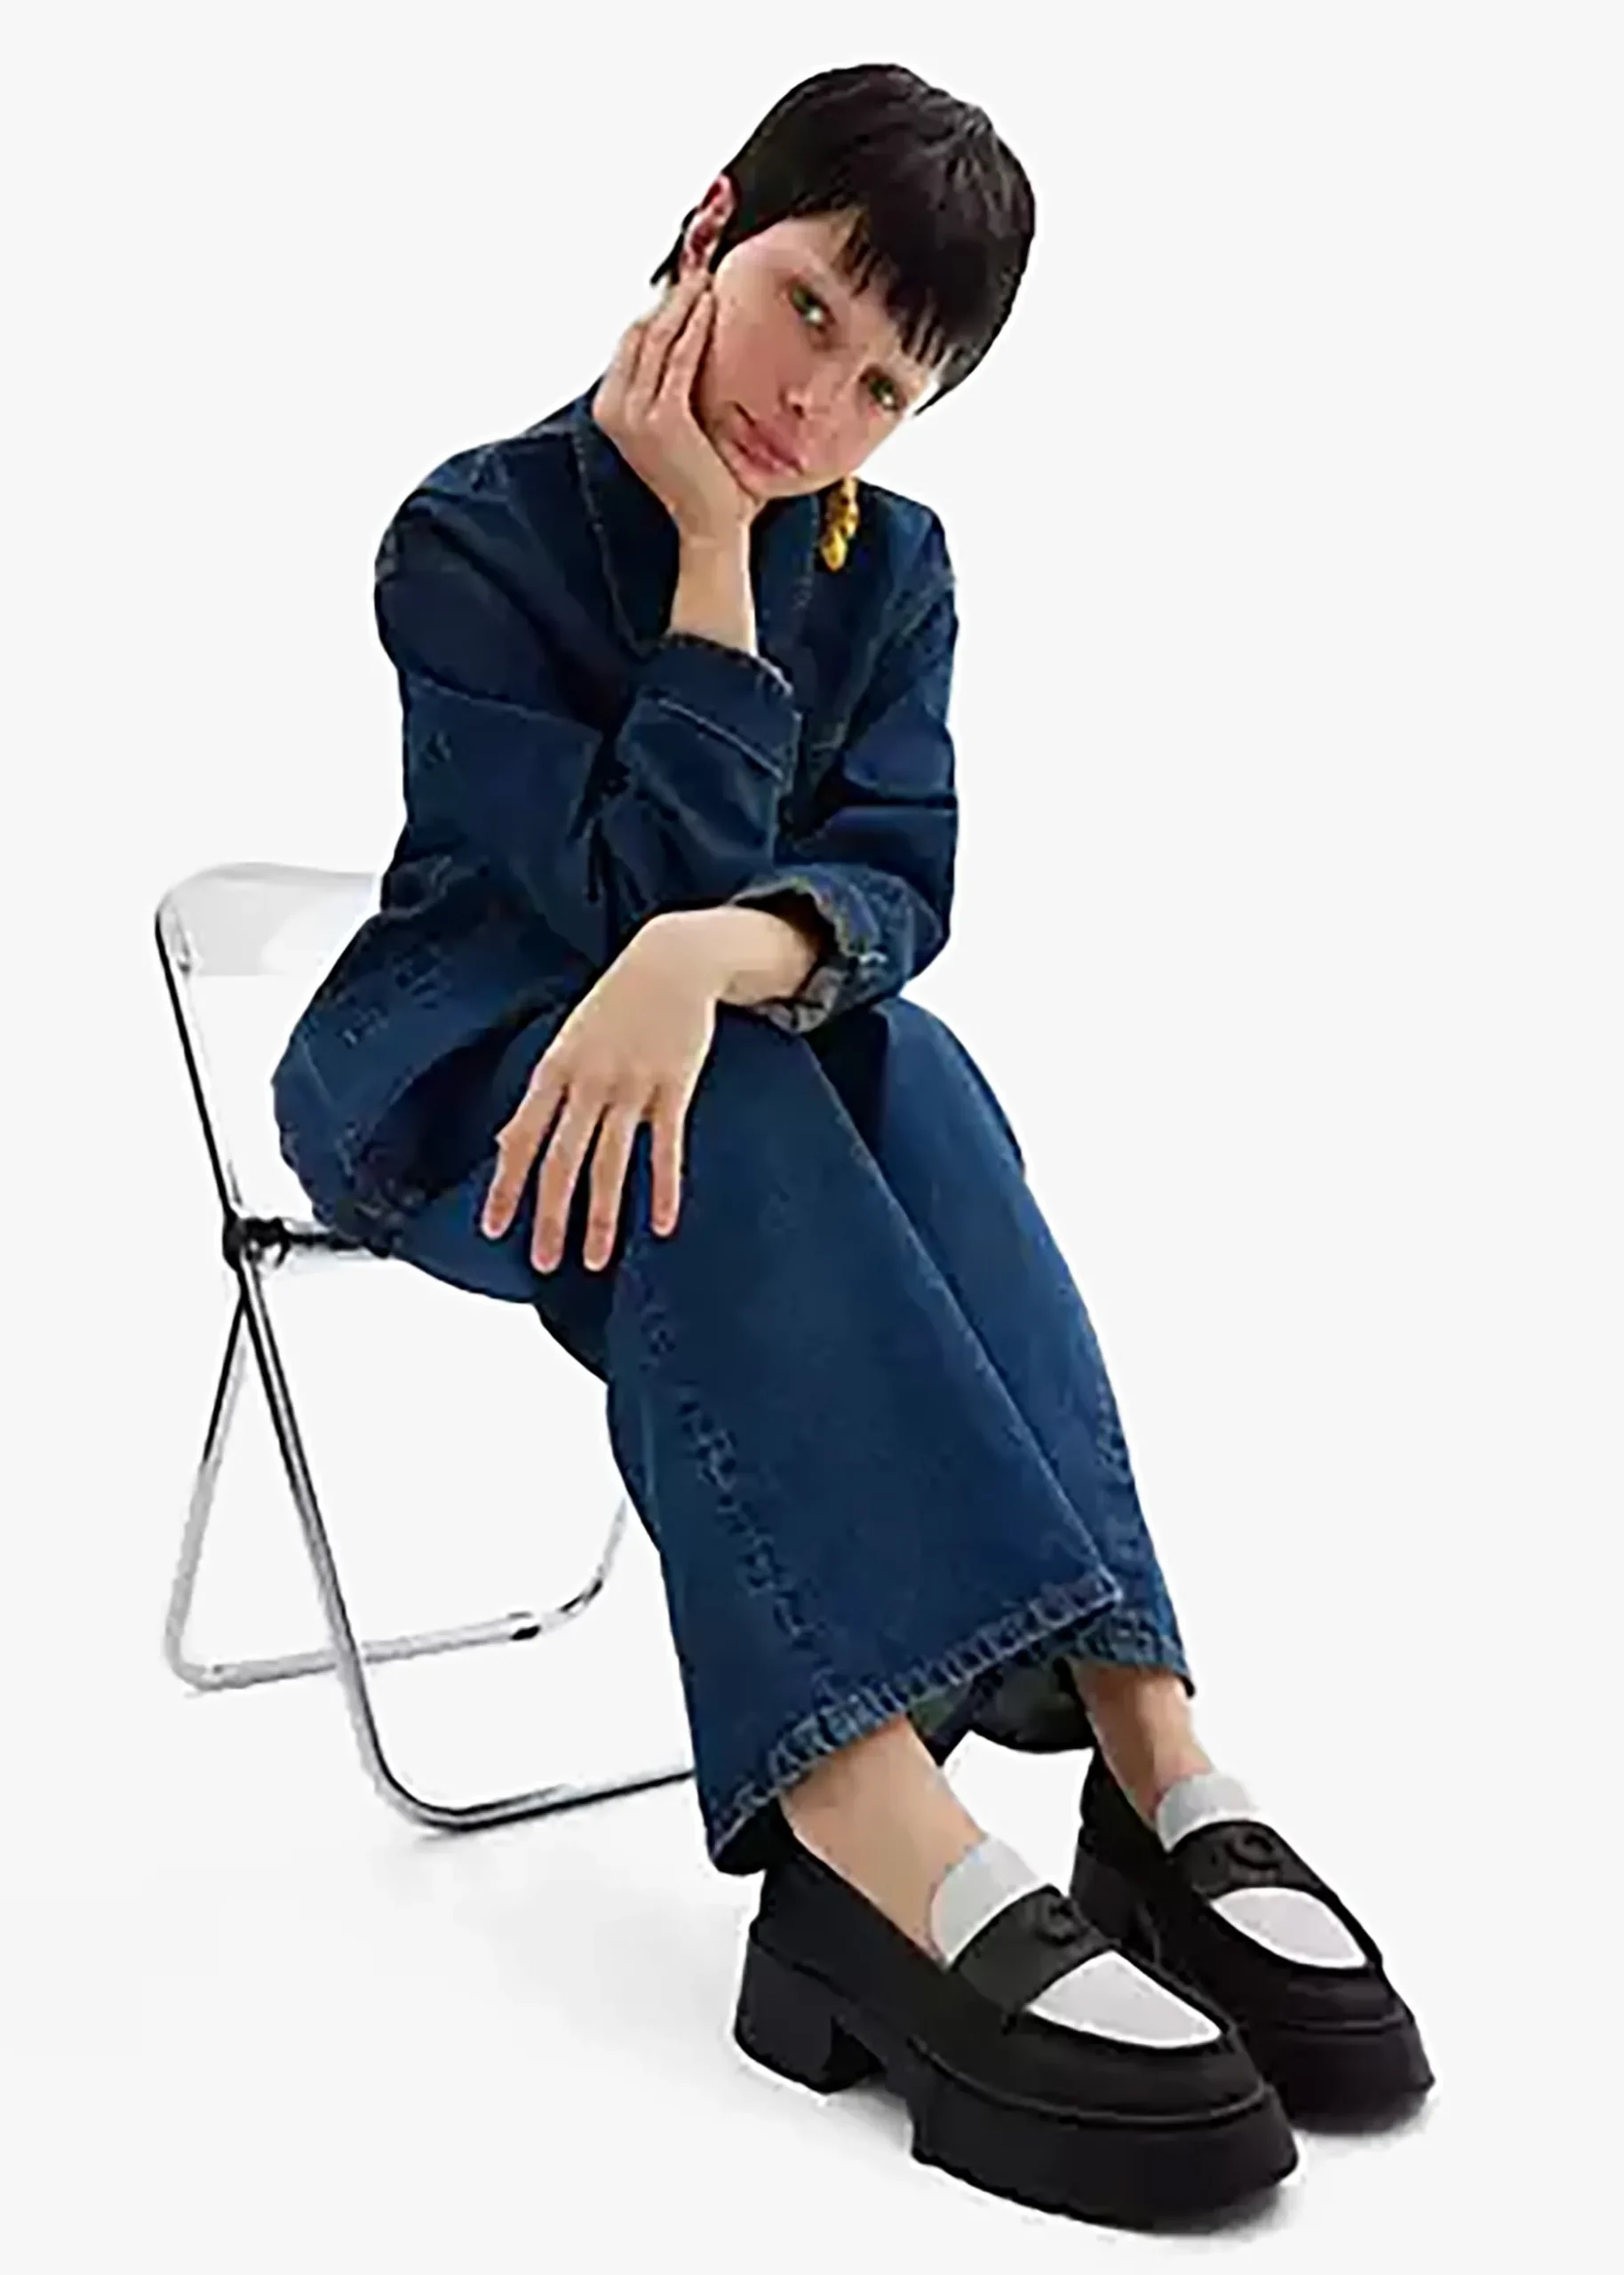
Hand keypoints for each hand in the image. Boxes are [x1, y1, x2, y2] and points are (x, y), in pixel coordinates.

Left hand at [480, 914, 726, 1272]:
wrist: (670, 960)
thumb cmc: (614, 1005)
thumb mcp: (566, 1042)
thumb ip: (543, 1094)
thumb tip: (504, 1141)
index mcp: (554, 1070)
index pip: (521, 1138)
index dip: (505, 1186)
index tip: (494, 1229)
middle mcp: (588, 1081)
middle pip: (562, 1159)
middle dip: (551, 1215)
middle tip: (544, 1263)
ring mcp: (632, 1084)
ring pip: (611, 1161)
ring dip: (601, 1216)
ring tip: (594, 1259)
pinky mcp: (674, 1085)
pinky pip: (667, 1146)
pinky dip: (664, 1187)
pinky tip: (661, 1224)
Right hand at [591, 267, 765, 545]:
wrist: (709, 525)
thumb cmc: (700, 479)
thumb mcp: (673, 426)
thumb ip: (667, 388)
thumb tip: (683, 344)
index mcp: (609, 409)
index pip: (629, 342)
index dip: (655, 308)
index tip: (684, 283)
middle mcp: (613, 409)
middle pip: (638, 333)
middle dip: (669, 298)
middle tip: (699, 269)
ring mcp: (634, 414)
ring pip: (657, 338)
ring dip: (684, 303)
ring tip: (709, 279)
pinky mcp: (663, 418)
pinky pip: (679, 357)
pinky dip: (696, 325)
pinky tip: (713, 304)